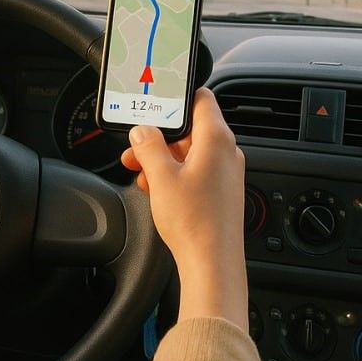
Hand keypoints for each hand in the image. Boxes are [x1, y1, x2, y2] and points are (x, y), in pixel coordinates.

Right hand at [121, 87, 248, 329]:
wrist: (213, 264)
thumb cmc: (195, 222)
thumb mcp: (161, 177)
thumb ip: (148, 146)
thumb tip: (142, 130)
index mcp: (216, 139)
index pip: (201, 98)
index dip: (176, 96)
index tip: (154, 102)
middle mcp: (226, 152)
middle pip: (190, 128)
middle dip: (159, 136)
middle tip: (135, 147)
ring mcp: (225, 173)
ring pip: (190, 152)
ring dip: (162, 157)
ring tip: (139, 171)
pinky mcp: (220, 192)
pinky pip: (195, 171)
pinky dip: (174, 174)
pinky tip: (154, 188)